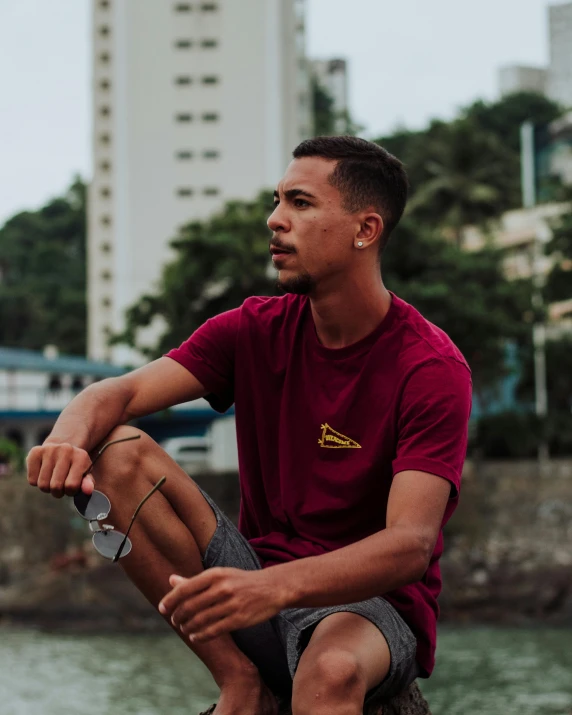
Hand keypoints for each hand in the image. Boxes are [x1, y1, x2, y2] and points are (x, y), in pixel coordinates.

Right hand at [27, 442, 93, 497]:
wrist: (61, 448)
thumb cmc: (74, 467)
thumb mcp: (85, 474)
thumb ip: (88, 483)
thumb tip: (88, 490)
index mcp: (81, 456)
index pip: (71, 486)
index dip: (70, 492)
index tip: (71, 486)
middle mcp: (66, 450)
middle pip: (55, 486)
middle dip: (58, 492)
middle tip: (60, 485)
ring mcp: (49, 449)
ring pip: (42, 484)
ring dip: (47, 487)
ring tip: (52, 479)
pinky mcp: (35, 451)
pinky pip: (31, 480)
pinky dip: (36, 481)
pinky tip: (43, 473)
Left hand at [158, 567, 289, 642]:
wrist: (273, 587)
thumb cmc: (241, 581)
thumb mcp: (220, 575)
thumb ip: (195, 580)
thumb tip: (171, 580)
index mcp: (215, 574)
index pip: (185, 588)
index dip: (170, 600)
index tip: (162, 609)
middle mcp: (222, 587)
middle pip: (190, 606)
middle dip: (178, 616)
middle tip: (174, 621)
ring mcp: (231, 604)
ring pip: (200, 620)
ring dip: (187, 627)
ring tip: (184, 628)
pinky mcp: (239, 619)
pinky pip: (213, 631)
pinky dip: (200, 636)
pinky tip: (195, 636)